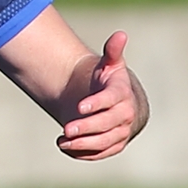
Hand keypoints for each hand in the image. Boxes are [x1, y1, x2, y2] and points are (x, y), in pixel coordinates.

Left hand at [57, 31, 148, 159]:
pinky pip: (100, 153)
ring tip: (61, 140)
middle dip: (87, 128)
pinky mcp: (114, 146)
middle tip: (66, 129)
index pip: (112, 100)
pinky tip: (65, 147)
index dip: (97, 104)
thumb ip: (112, 52)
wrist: (117, 104)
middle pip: (108, 125)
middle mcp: (125, 115)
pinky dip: (83, 153)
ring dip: (83, 144)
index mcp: (122, 94)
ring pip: (104, 142)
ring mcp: (121, 132)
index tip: (80, 106)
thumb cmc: (109, 82)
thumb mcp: (110, 65)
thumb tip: (120, 34)